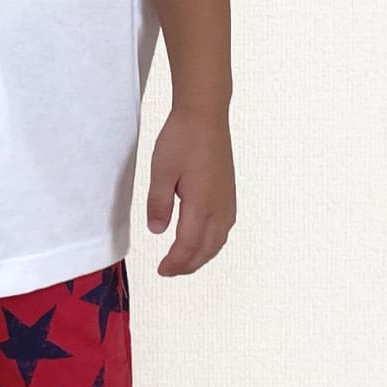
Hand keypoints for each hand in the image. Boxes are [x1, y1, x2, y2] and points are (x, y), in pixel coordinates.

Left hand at [145, 105, 235, 275]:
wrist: (205, 115)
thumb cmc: (182, 139)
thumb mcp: (161, 170)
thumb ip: (158, 203)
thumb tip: (157, 231)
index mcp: (201, 204)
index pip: (188, 246)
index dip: (174, 263)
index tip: (160, 270)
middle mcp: (219, 208)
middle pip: (206, 249)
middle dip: (188, 265)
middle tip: (168, 270)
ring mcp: (227, 201)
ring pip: (218, 241)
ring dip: (201, 256)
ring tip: (183, 260)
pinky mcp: (229, 193)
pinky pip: (223, 229)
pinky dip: (211, 242)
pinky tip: (201, 238)